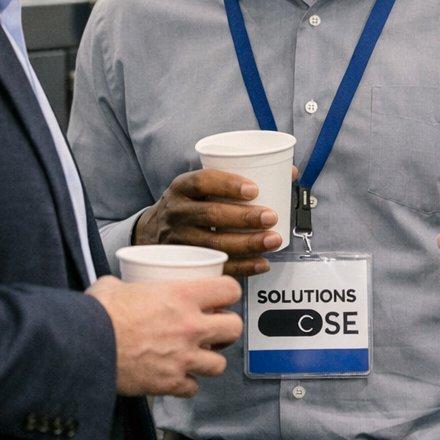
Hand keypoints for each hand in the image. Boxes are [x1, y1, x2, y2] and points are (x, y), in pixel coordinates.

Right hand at [87, 274, 242, 396]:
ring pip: (219, 364)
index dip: (228, 293)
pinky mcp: (169, 383)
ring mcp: (182, 357)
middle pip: (234, 328)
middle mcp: (190, 326)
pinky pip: (192, 388)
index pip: (230, 290)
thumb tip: (121, 286)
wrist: (83, 348)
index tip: (222, 297)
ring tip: (196, 355)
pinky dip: (186, 384)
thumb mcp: (116, 286)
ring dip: (209, 360)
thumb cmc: (97, 315)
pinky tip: (176, 376)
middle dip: (226, 328)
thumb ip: (130, 285)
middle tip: (213, 328)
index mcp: (182, 295)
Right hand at [135, 169, 283, 275]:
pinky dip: (242, 266)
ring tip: (272, 240)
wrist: (151, 232)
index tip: (254, 189)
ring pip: (214, 243)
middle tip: (271, 216)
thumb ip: (240, 178)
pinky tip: (260, 262)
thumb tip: (288, 172)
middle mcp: (177, 213)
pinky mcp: (187, 262)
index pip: (202, 182)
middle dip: (245, 217)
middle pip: (211, 215)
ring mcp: (180, 239)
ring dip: (247, 243)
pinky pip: (216, 266)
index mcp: (182, 188)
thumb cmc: (188, 205)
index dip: (228, 184)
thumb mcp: (202, 186)